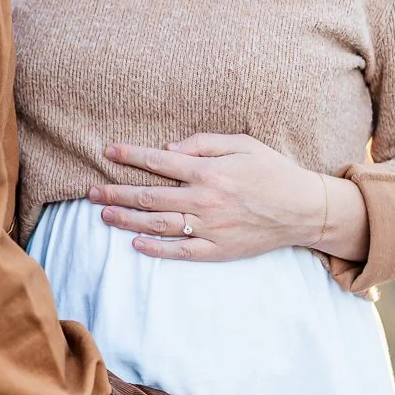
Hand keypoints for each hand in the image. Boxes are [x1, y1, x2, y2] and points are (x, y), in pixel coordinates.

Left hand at [90, 133, 367, 263]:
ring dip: (127, 220)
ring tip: (104, 215)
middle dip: (116, 193)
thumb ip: (203, 143)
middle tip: (90, 192)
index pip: (159, 163)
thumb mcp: (242, 144)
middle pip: (149, 197)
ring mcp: (210, 228)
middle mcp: (204, 201)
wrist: (304, 210)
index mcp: (209, 172)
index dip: (130, 156)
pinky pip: (180, 251)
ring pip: (158, 225)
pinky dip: (156, 249)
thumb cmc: (272, 171)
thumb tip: (169, 151)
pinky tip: (135, 244)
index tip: (108, 152)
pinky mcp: (218, 250)